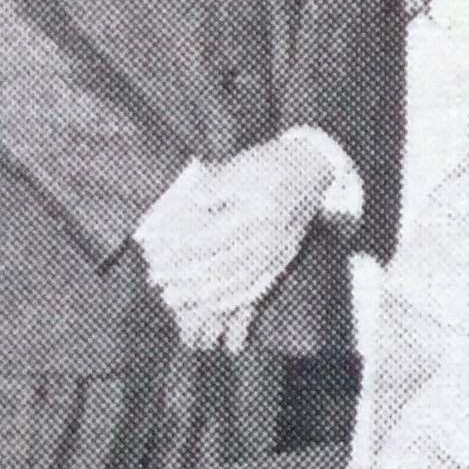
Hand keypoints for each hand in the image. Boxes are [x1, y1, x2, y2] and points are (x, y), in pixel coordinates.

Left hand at [134, 134, 334, 332]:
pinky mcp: (283, 261)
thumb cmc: (271, 164)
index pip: (212, 237)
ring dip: (204, 294)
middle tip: (158, 280)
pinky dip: (234, 300)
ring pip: (238, 282)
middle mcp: (271, 237)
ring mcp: (278, 252)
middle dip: (186, 276)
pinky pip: (259, 288)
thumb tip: (192, 200)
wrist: (311, 170)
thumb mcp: (243, 164)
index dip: (182, 249)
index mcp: (259, 211)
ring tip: (176, 297)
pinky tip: (214, 304)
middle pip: (222, 265)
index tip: (156, 255)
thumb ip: (216, 183)